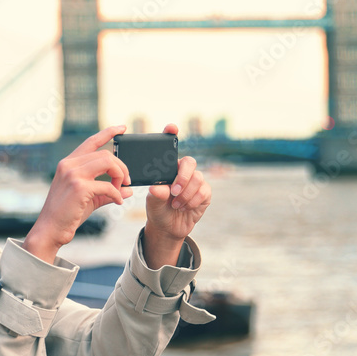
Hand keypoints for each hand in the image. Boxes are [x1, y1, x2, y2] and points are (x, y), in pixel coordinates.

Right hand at [24, 126, 131, 262]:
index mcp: (69, 163)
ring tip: (121, 189)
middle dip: (122, 167)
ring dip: (120, 176)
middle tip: (127, 182)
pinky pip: (107, 185)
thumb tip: (128, 190)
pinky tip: (118, 202)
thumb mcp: (90, 199)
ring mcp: (73, 174)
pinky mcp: (78, 187)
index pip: (91, 141)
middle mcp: (69, 165)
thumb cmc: (68, 214)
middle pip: (106, 154)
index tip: (122, 127)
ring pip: (108, 162)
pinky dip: (117, 194)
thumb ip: (108, 191)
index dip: (108, 132)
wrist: (51, 230)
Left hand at [142, 124, 210, 268]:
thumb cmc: (158, 209)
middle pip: (190, 162)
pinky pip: (203, 191)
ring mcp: (195, 181)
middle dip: (183, 176)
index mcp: (168, 167)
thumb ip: (156, 194)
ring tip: (175, 205)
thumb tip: (158, 188)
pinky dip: (193, 201)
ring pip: (197, 179)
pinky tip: (184, 207)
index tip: (172, 128)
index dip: (172, 133)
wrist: (168, 227)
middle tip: (173, 191)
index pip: (171, 146)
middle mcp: (183, 171)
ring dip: (185, 194)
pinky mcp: (205, 193)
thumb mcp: (152, 203)